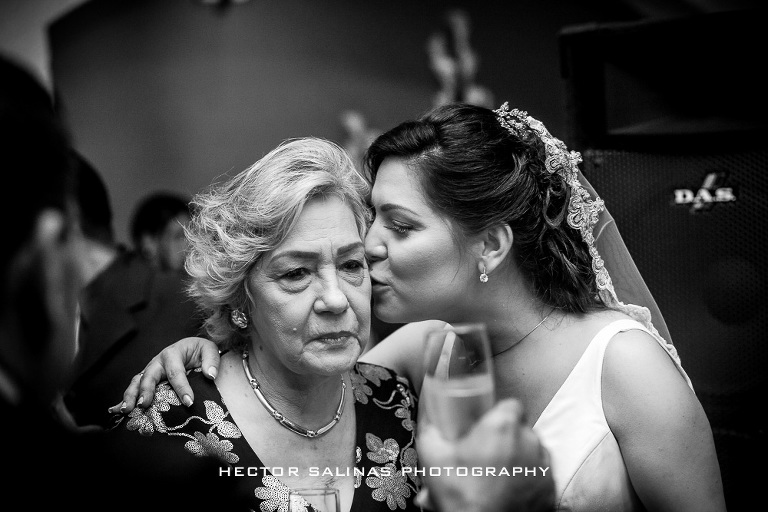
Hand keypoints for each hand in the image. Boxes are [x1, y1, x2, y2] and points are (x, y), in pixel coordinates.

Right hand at [108, 336, 219, 412]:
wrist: (191, 350)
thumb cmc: (199, 351)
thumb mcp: (209, 350)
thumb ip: (211, 360)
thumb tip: (209, 374)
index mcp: (172, 353)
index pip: (176, 372)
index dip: (181, 387)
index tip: (188, 402)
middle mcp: (157, 362)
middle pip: (149, 376)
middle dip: (145, 390)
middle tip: (144, 405)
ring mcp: (149, 371)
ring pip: (137, 382)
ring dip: (130, 396)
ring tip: (126, 410)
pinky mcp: (146, 380)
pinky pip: (134, 388)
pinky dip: (124, 399)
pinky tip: (115, 410)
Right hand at [415, 398, 554, 511]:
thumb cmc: (461, 494)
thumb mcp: (433, 458)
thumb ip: (431, 432)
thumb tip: (430, 421)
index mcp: (503, 426)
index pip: (510, 404)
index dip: (497, 414)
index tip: (485, 426)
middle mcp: (530, 441)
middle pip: (520, 428)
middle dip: (506, 437)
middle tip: (486, 453)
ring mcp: (544, 466)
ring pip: (533, 451)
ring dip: (519, 457)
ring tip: (497, 473)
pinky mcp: (551, 489)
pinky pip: (541, 475)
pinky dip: (529, 479)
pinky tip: (510, 488)